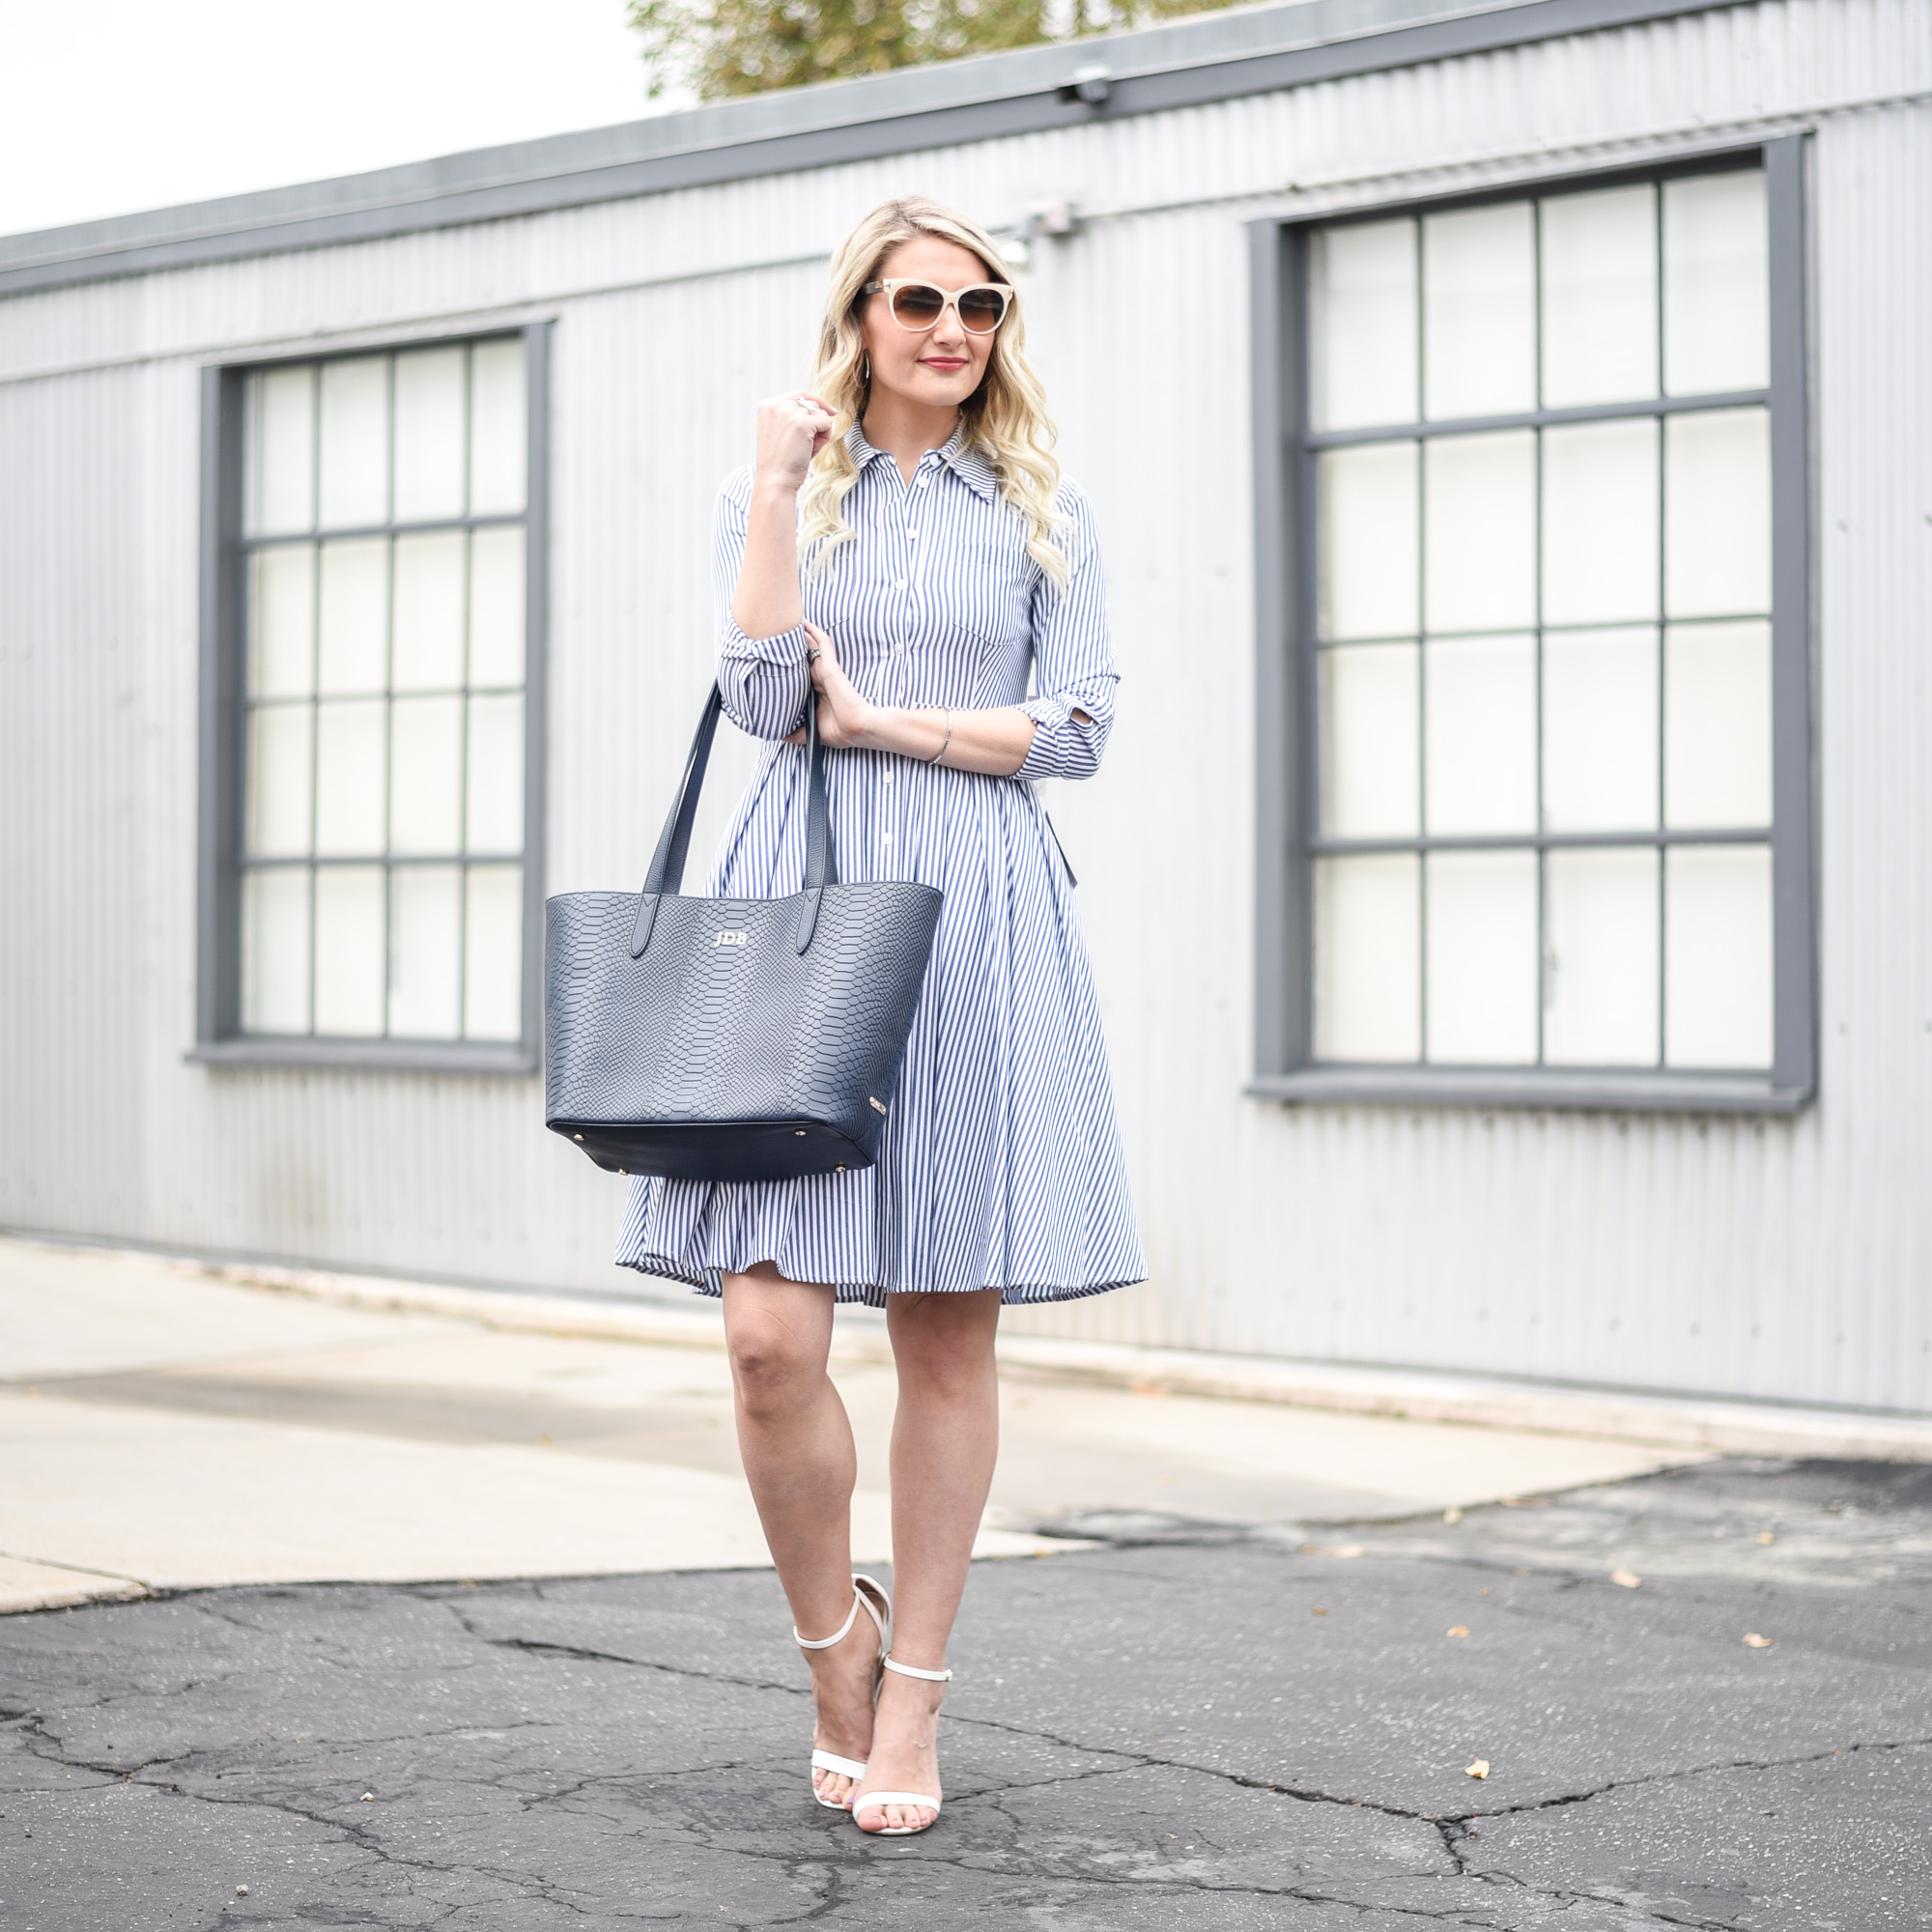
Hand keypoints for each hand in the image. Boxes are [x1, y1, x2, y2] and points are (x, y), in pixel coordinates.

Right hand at [753, 391, 837, 493]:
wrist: (775, 481)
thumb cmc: (781, 462)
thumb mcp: (782, 433)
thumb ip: (793, 417)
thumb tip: (824, 408)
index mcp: (767, 406)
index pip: (799, 394)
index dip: (816, 403)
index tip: (831, 412)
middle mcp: (776, 405)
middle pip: (811, 404)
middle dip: (816, 423)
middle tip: (806, 446)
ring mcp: (788, 412)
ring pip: (820, 413)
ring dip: (820, 432)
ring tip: (806, 449)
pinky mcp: (802, 422)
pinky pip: (827, 422)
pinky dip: (825, 437)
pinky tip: (813, 450)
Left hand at [785, 623, 873, 749]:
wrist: (856, 728)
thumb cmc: (840, 729)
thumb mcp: (811, 730)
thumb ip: (796, 731)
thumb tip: (780, 735)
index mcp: (816, 690)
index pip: (800, 671)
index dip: (791, 661)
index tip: (776, 654)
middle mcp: (819, 677)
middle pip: (804, 654)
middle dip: (793, 643)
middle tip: (777, 632)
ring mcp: (825, 670)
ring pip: (811, 645)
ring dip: (802, 633)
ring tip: (788, 620)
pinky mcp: (830, 666)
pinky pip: (822, 643)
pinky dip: (814, 632)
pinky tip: (806, 622)